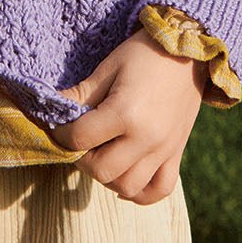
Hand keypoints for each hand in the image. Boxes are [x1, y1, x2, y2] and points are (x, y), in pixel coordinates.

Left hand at [50, 28, 206, 204]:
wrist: (189, 49)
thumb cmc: (144, 53)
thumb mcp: (108, 68)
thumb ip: (81, 95)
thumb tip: (52, 109)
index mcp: (125, 112)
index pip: (80, 138)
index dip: (61, 135)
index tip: (58, 127)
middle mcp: (146, 138)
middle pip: (101, 170)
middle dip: (82, 159)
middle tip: (80, 141)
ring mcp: (164, 150)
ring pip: (127, 186)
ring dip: (107, 176)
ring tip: (102, 154)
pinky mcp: (176, 154)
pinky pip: (159, 190)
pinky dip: (140, 192)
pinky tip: (125, 176)